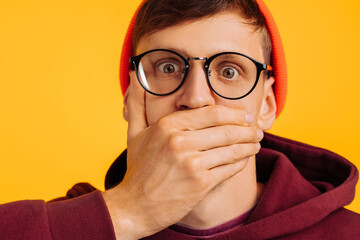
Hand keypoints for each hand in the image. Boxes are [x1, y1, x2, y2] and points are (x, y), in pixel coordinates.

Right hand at [103, 79, 262, 239]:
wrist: (134, 207)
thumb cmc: (137, 169)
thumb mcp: (134, 133)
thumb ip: (137, 103)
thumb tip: (134, 75)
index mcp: (167, 126)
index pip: (212, 113)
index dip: (234, 114)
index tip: (245, 116)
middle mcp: (181, 142)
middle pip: (226, 130)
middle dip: (248, 129)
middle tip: (257, 130)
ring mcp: (192, 164)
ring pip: (232, 149)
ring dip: (250, 145)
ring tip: (257, 143)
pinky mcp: (201, 184)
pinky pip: (230, 168)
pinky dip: (241, 163)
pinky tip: (245, 159)